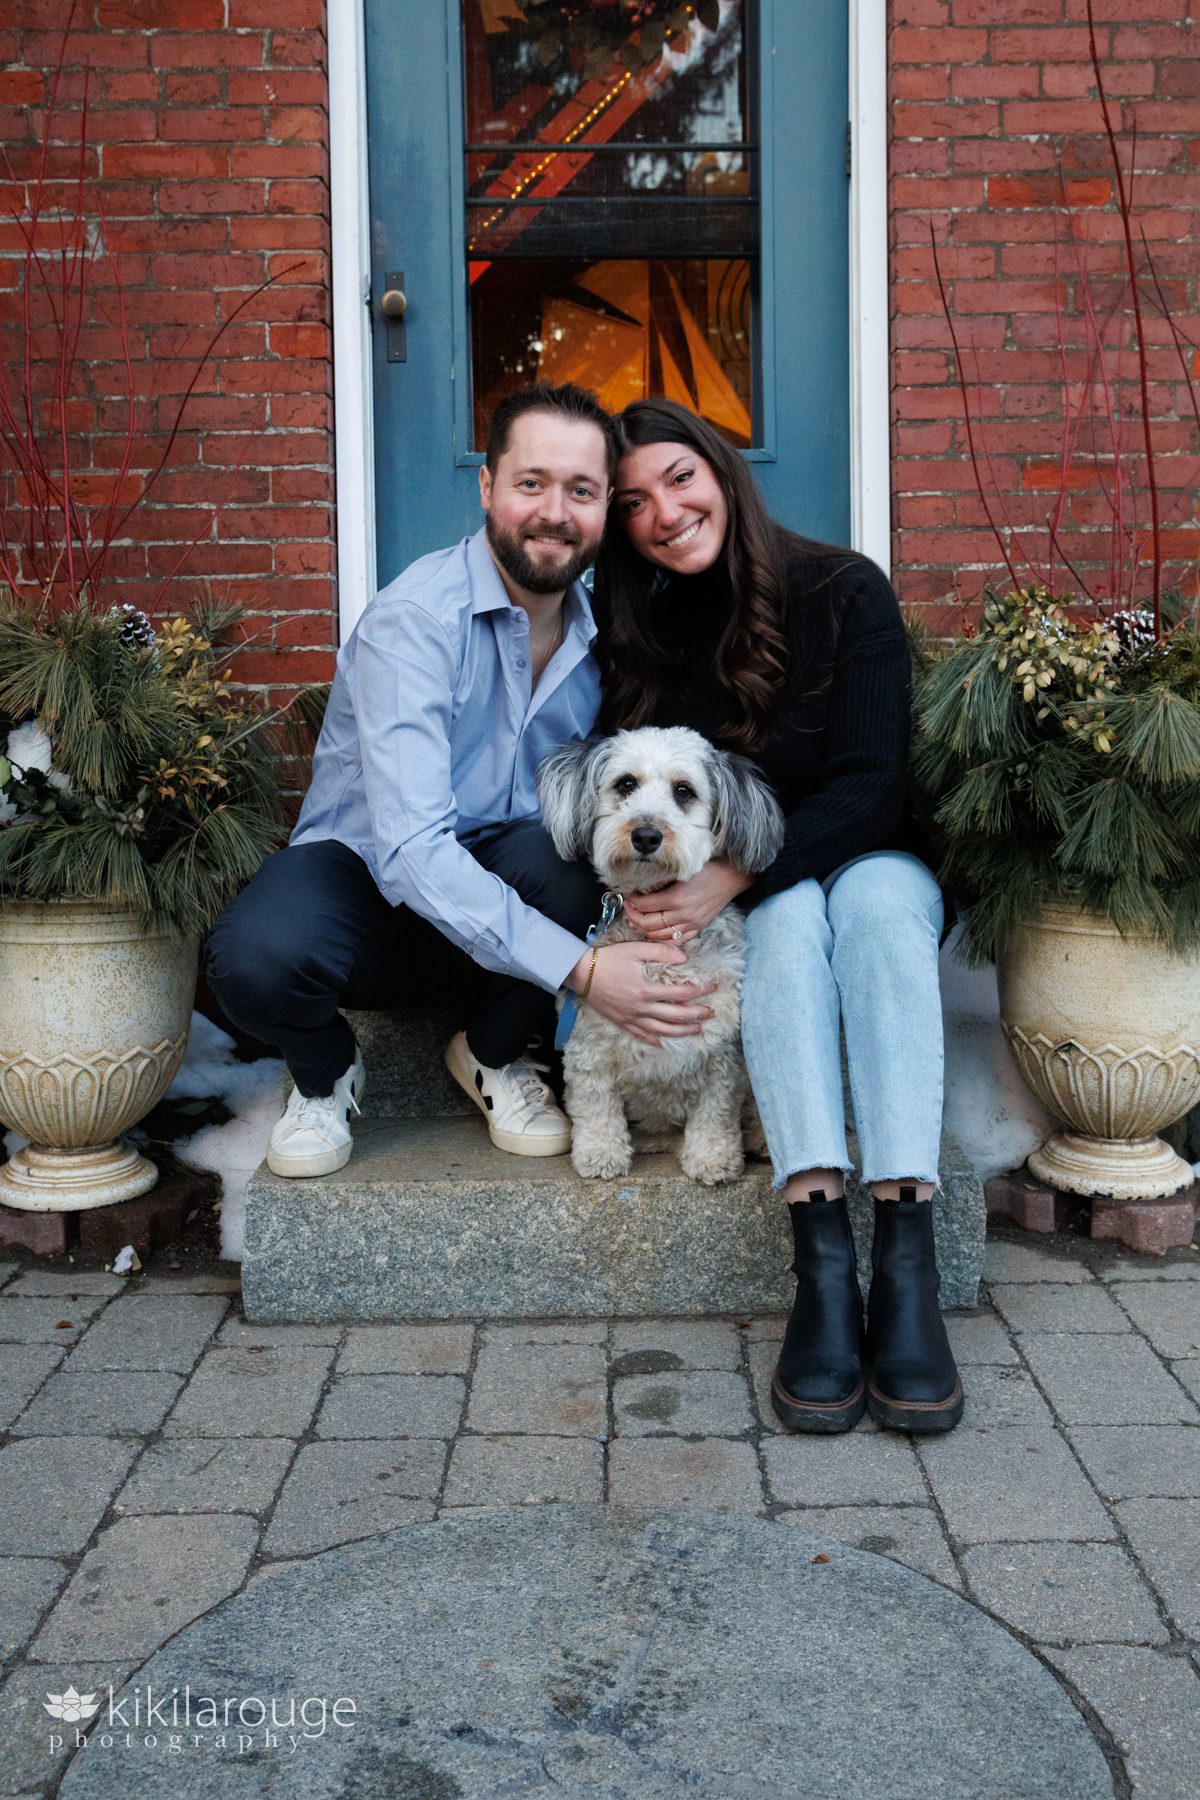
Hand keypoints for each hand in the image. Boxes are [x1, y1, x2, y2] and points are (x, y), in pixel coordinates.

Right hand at [566, 940, 717, 1045]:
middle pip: (676, 1016)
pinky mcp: (622, 1022)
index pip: (681, 993)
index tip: (713, 986)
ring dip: (682, 1031)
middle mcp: (642, 1008)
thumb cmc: (609, 959)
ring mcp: (632, 1018)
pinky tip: (665, 1042)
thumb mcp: (636, 949)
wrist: (582, 973)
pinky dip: (655, 1040)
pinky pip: (642, 1035)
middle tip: (711, 1013)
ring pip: (662, 1030)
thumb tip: (685, 957)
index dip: (700, 990)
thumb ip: (662, 952)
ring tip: (697, 1030)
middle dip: (697, 1015)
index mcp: (647, 989)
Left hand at [623, 860, 752, 945]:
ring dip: (644, 930)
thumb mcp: (682, 871)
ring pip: (658, 935)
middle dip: (633, 916)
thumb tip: (642, 889)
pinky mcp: (698, 928)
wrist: (731, 877)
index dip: (632, 901)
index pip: (645, 906)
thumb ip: (662, 881)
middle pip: (648, 924)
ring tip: (637, 921)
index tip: (629, 896)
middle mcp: (683, 914)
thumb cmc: (707, 869)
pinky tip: (654, 933)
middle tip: (629, 908)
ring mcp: (691, 924)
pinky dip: (661, 940)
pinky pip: (675, 941)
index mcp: (677, 898)